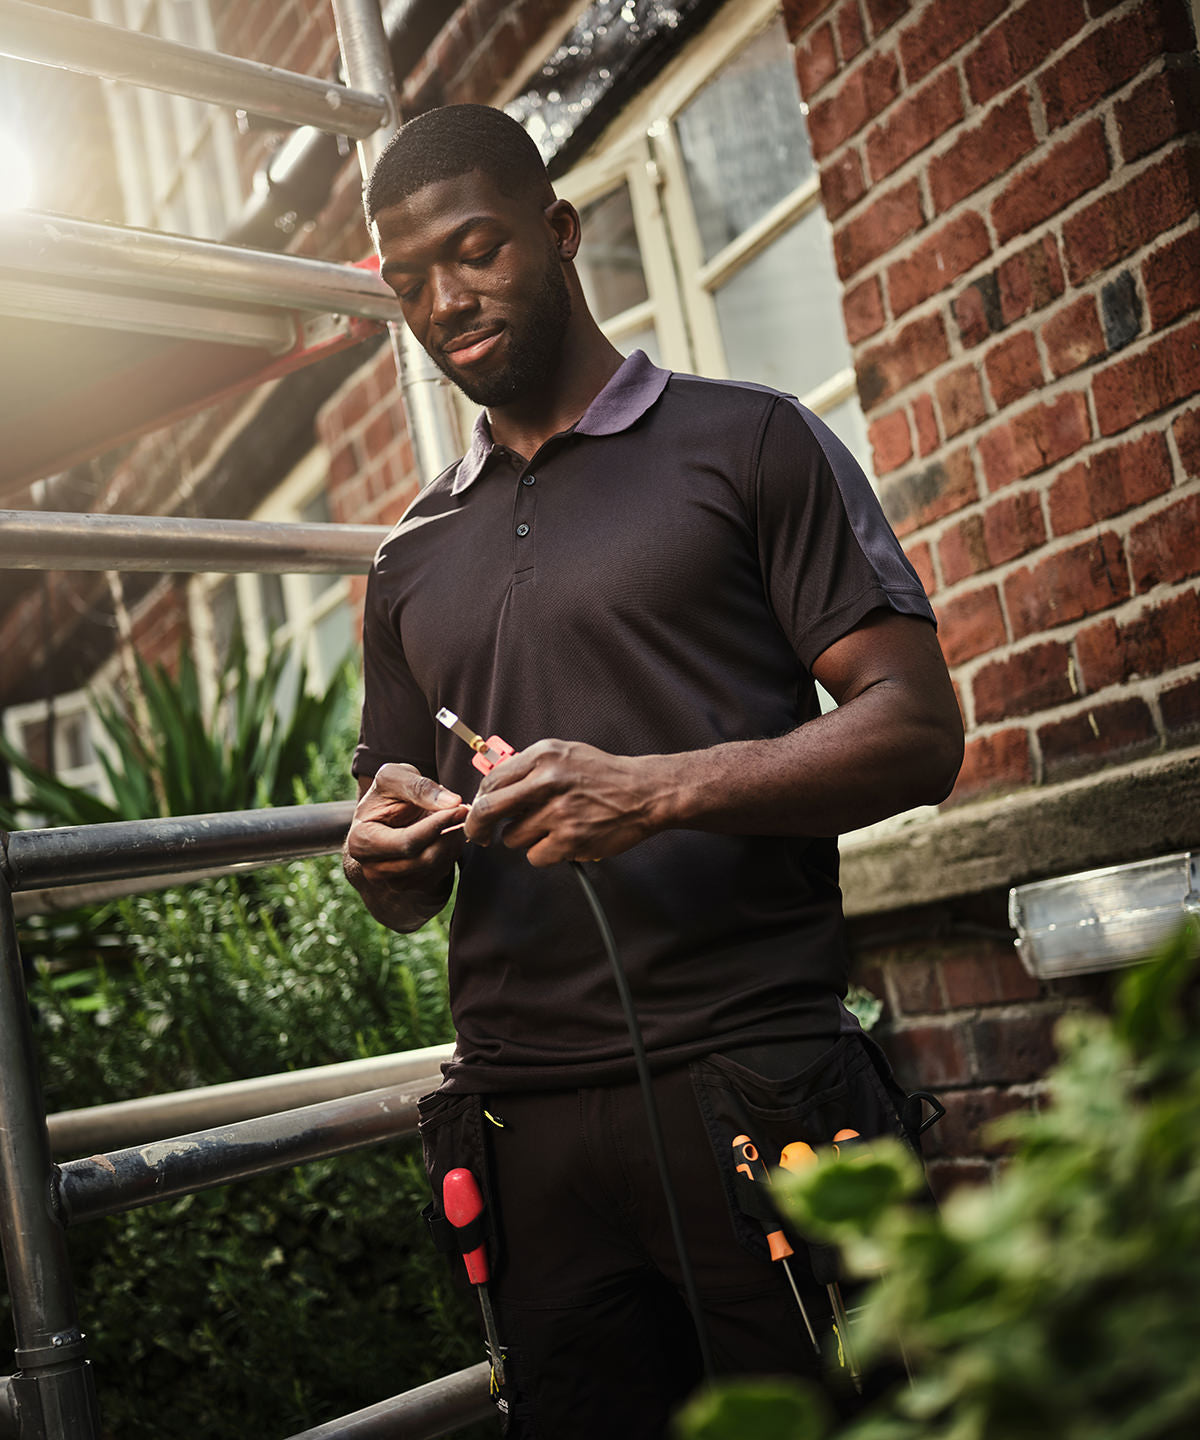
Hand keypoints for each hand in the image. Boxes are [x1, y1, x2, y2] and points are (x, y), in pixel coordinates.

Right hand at [346, 763, 468, 887]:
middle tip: (463, 811)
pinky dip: (450, 852)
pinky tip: (447, 834)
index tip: (459, 807)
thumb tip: (452, 803)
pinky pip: (439, 873)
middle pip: (423, 859)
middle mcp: (372, 868)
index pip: (407, 842)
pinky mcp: (410, 886)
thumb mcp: (396, 777)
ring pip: (435, 867)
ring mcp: (391, 882)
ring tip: (455, 819)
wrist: (387, 816)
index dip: (437, 825)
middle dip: (449, 834)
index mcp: (361, 841)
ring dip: (452, 842)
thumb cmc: (388, 795)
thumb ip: (419, 786)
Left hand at [465, 739, 670, 866]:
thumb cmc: (604, 774)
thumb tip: (494, 787)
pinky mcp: (570, 839)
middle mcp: (548, 781)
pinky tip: (561, 841)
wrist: (644, 792)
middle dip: (478, 828)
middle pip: (489, 810)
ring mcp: (559, 812)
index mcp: (543, 756)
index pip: (491, 781)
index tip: (481, 811)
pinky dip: (544, 853)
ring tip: (548, 829)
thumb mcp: (565, 754)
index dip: (480, 800)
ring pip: (513, 838)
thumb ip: (530, 767)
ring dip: (524, 838)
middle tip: (480, 836)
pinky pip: (535, 856)